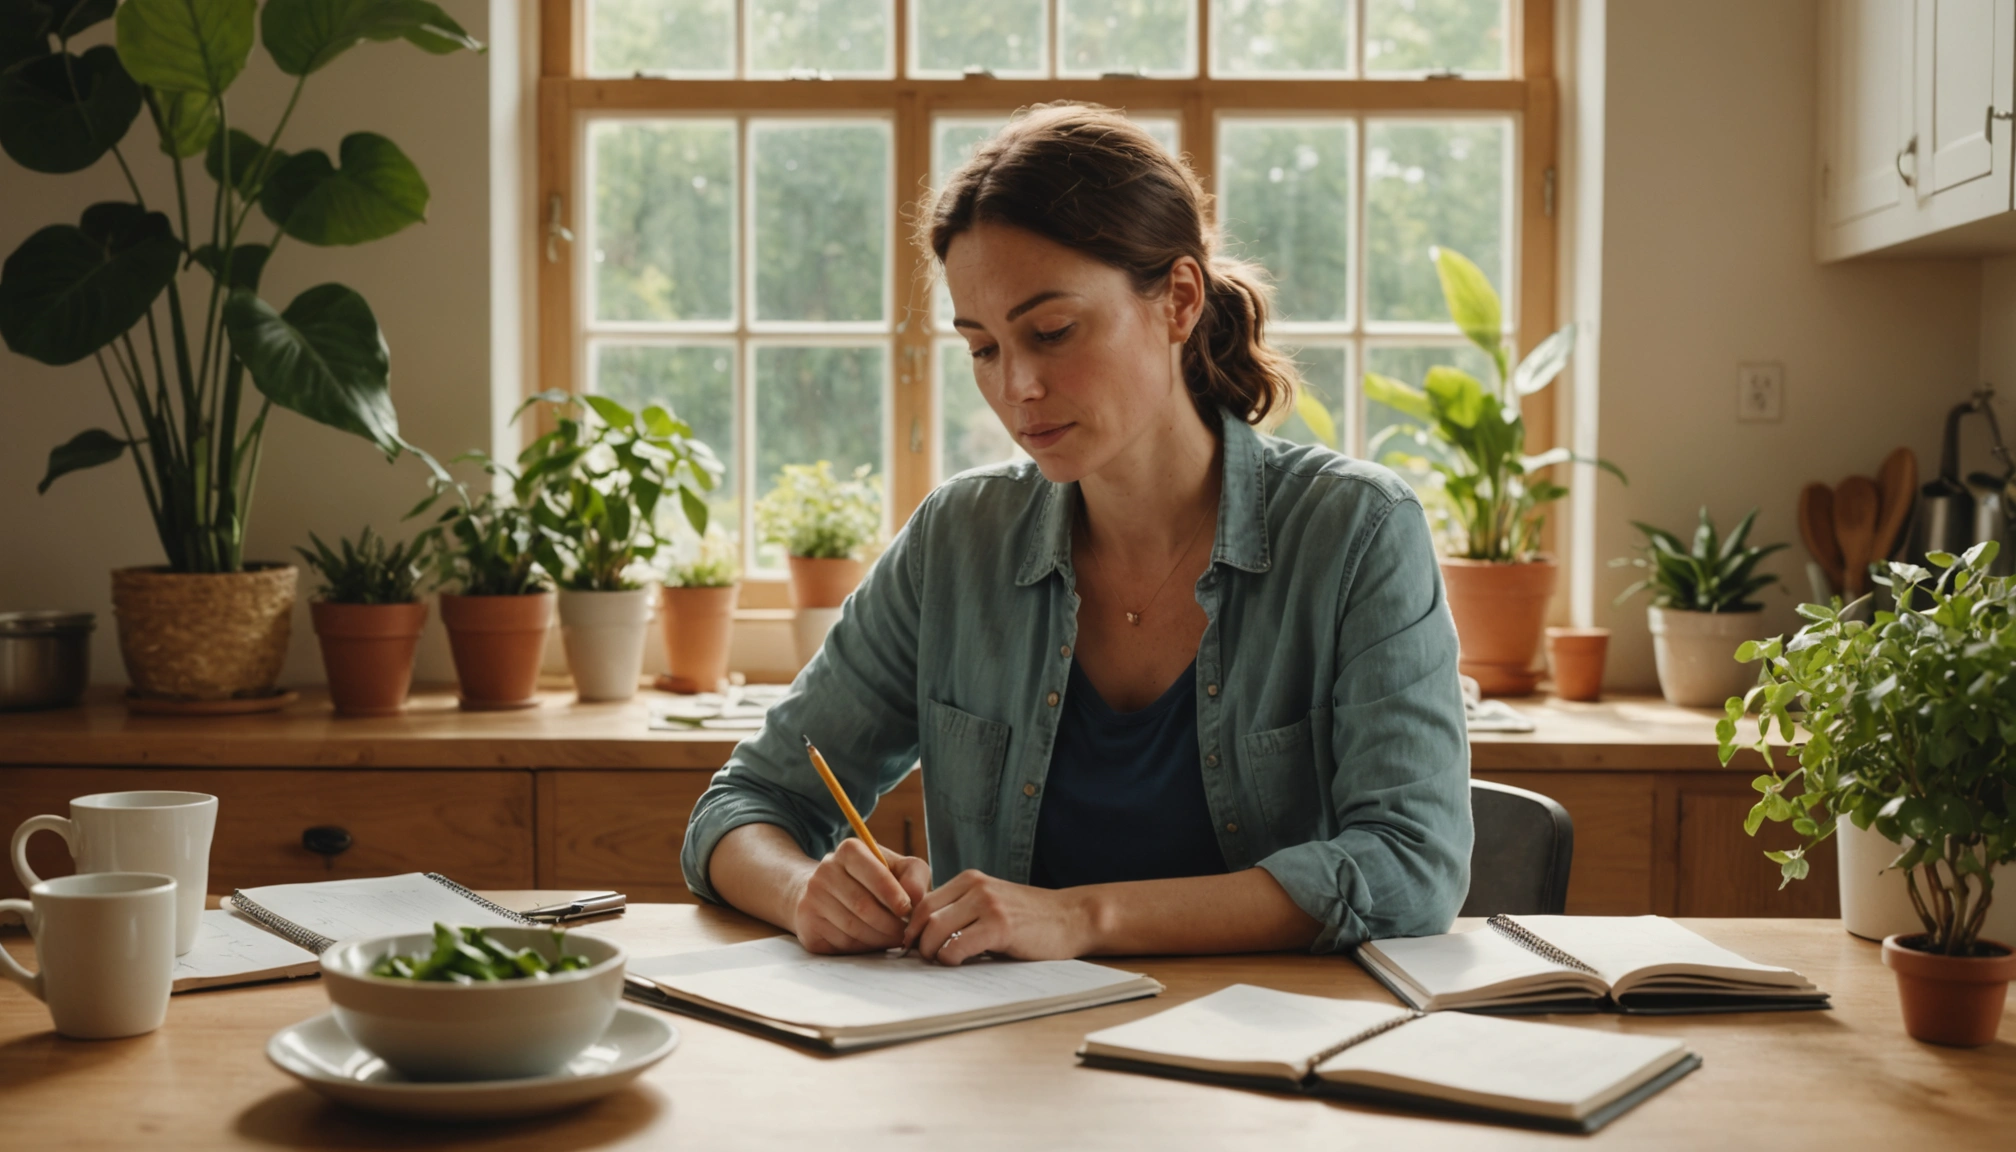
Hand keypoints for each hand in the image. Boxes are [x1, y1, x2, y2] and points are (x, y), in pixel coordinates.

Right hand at [789, 838, 931, 953]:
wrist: (823, 891)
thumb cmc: (869, 880)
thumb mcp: (895, 867)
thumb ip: (913, 876)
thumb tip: (915, 898)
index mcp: (849, 850)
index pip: (874, 873)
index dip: (893, 894)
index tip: (906, 910)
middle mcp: (825, 871)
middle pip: (863, 906)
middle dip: (890, 924)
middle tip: (905, 932)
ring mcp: (811, 899)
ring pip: (853, 928)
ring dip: (879, 939)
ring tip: (893, 938)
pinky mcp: (807, 926)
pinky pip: (841, 944)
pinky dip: (863, 947)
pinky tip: (871, 941)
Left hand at [901, 869, 1093, 965]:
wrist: (1071, 917)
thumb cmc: (1031, 918)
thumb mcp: (992, 903)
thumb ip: (963, 910)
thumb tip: (924, 934)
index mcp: (970, 879)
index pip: (924, 901)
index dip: (912, 927)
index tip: (911, 945)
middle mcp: (976, 886)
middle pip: (924, 915)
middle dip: (916, 941)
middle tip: (920, 959)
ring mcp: (988, 904)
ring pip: (935, 930)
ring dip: (931, 952)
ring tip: (940, 962)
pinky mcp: (1000, 926)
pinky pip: (957, 946)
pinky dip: (950, 959)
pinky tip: (959, 963)